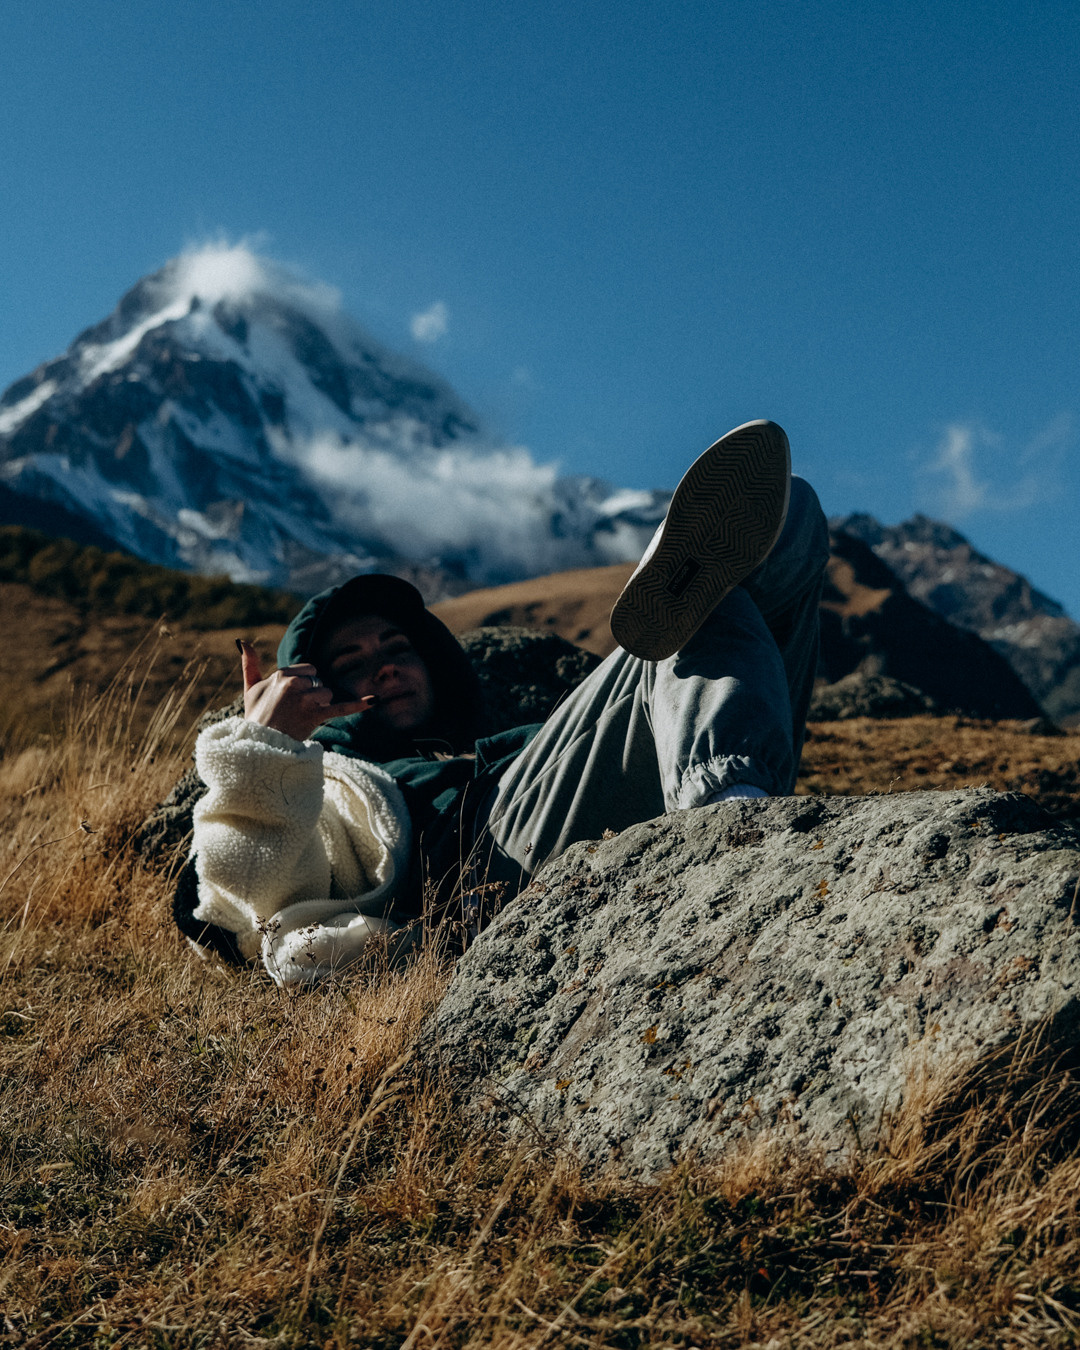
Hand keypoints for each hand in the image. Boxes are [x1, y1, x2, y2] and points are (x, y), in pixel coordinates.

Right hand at [238, 641, 374, 742]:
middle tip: (294, 710)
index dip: (303, 683)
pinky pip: (341, 707)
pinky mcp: (316, 715)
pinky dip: (358, 704)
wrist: (259, 746)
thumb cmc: (255, 717)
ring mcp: (305, 700)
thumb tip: (242, 641)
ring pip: (327, 693)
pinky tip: (374, 700)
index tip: (291, 697)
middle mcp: (293, 684)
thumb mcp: (250, 688)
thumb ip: (250, 664)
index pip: (308, 670)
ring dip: (320, 704)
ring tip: (303, 717)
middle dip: (312, 694)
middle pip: (318, 681)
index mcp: (281, 674)